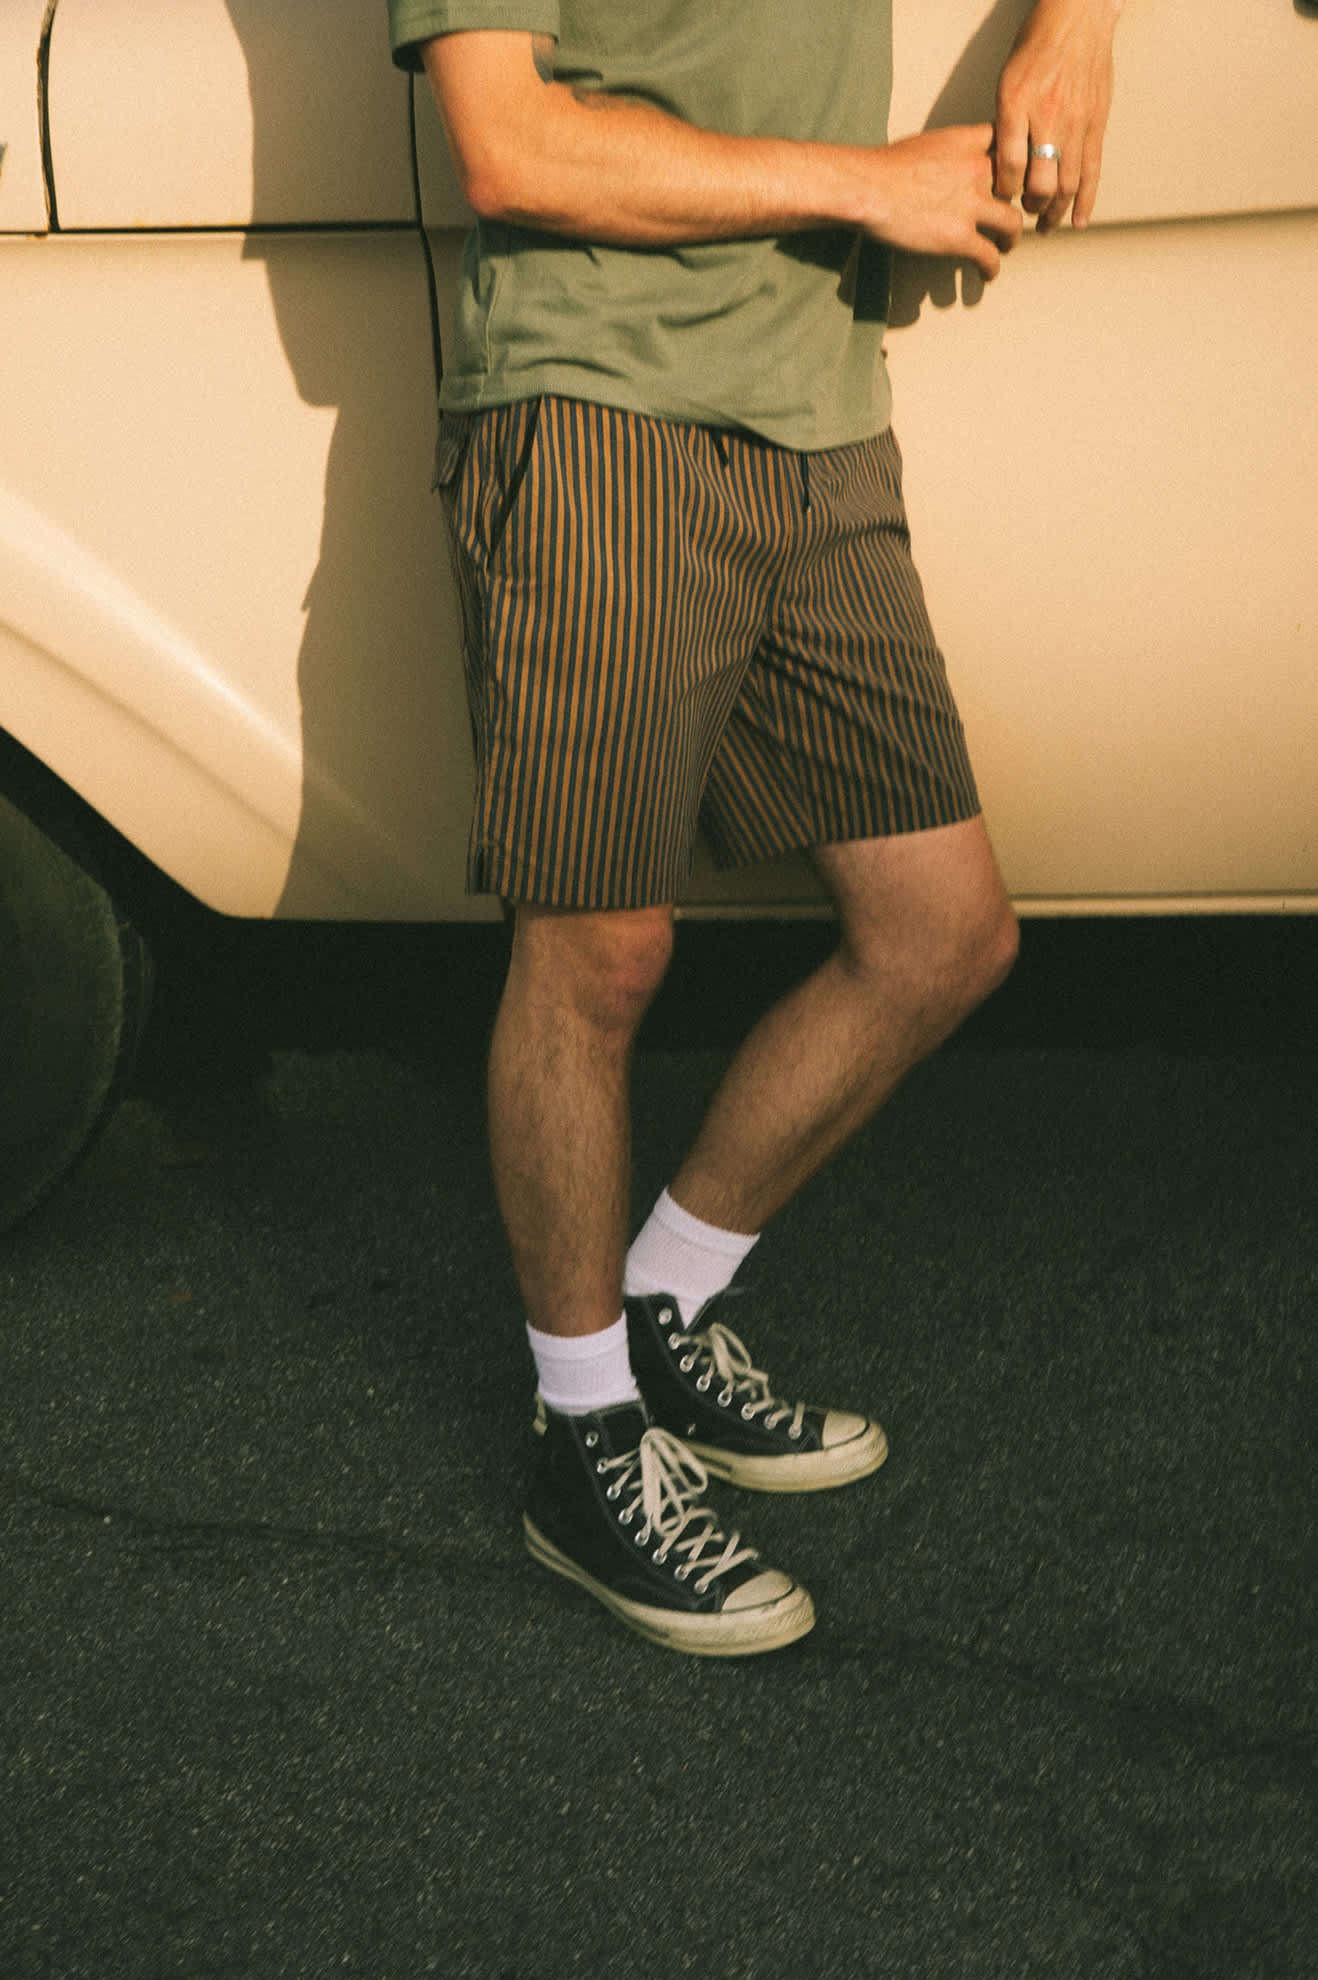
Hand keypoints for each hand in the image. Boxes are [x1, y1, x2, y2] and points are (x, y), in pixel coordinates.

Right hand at [866, 125, 1022, 280]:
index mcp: (968, 142)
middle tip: (1011, 210)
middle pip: (1016, 184)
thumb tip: (946, 166)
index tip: (1014, 171)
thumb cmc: (884, 166)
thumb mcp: (926, 142)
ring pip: (1012, 223)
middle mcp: (978, 170)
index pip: (1009, 143)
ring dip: (1011, 237)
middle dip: (1018, 199)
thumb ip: (948, 151)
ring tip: (1006, 244)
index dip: (1015, 158)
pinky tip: (987, 273)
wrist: (869, 188)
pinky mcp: (960, 238)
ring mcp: (971, 205)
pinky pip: (989, 256)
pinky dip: (991, 267)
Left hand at [993, 0, 1121, 231]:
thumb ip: (1005, 122)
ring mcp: (1076, 121)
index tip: (1001, 196)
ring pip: (1067, 183)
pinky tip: (1079, 222)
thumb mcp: (1007, 80)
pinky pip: (1092, 170)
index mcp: (1017, 105)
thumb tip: (999, 164)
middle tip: (1023, 213)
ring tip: (1046, 225)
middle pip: (1040, 182)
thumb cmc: (1036, 45)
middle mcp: (1047, 117)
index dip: (1004, 190)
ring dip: (1056, 211)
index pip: (1009, 167)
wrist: (1078, 17)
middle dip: (1030, 205)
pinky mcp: (1096, 123)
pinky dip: (1086, 201)